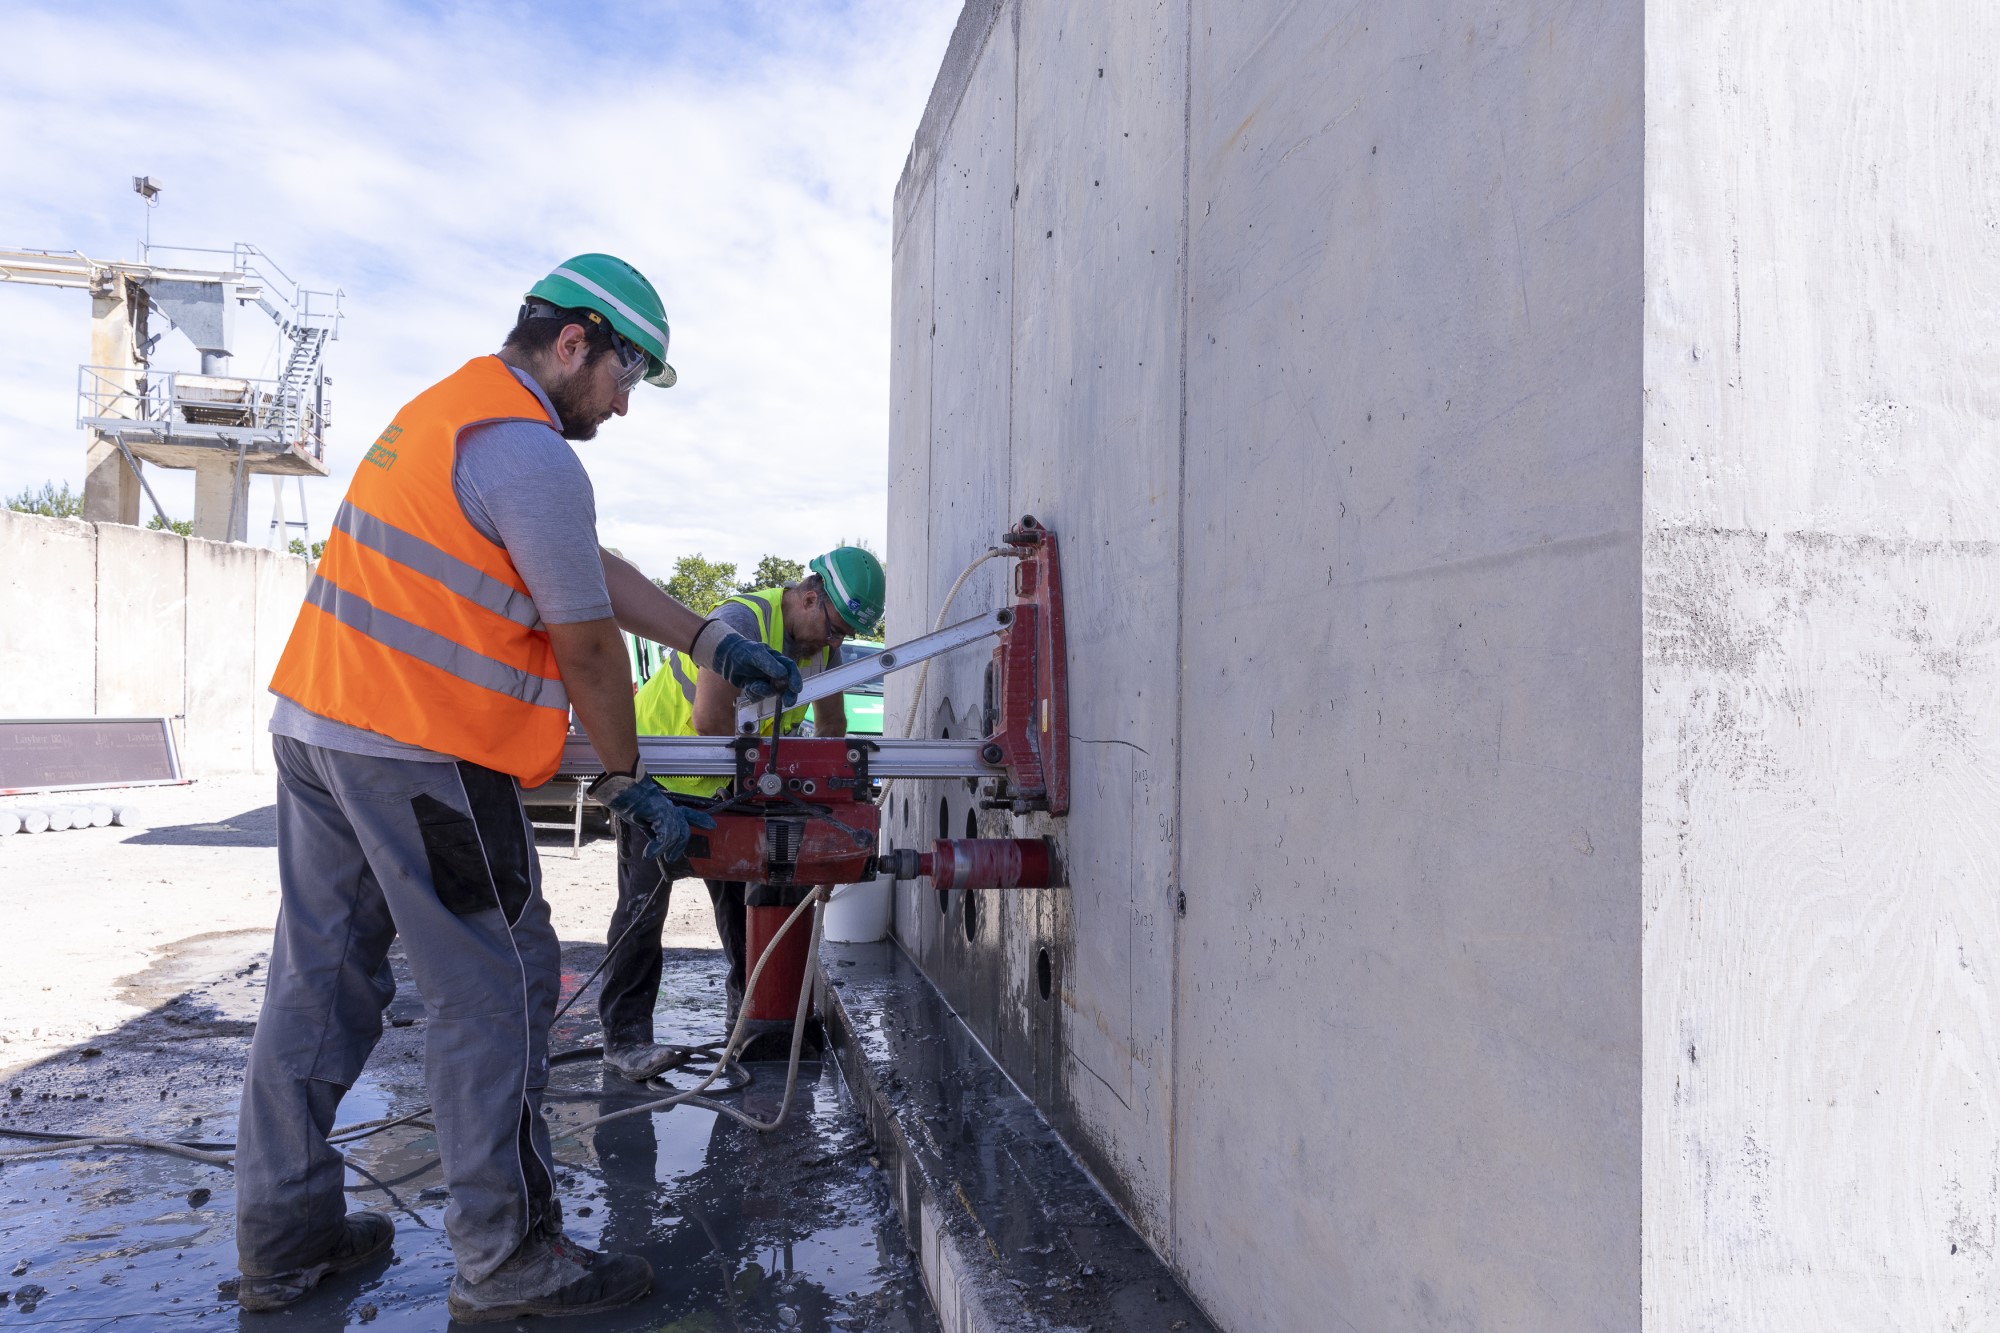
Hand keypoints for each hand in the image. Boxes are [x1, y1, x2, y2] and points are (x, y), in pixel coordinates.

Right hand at [589, 767, 717, 861]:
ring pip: (675, 834)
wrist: (623, 786)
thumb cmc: (629, 798)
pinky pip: (665, 835)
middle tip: (671, 858)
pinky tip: (649, 853)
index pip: (688, 814)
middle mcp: (670, 808)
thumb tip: (657, 843)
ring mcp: (666, 811)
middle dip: (679, 846)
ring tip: (652, 855)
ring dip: (664, 848)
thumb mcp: (642, 817)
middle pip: (683, 829)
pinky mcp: (660, 814)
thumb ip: (652, 828)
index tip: (712, 825)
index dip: (700, 819)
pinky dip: (658, 846)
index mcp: (666, 807)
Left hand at [711, 632, 801, 705]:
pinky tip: (747, 686)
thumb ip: (770, 664)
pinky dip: (753, 694)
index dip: (795, 679)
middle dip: (787, 694)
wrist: (725, 657)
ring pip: (770, 692)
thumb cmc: (743, 651)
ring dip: (762, 691)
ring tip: (752, 685)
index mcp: (777, 661)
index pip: (790, 670)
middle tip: (788, 703)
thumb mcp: (757, 654)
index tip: (796, 689)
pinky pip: (758, 696)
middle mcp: (773, 672)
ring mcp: (764, 681)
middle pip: (785, 685)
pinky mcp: (755, 688)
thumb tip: (783, 675)